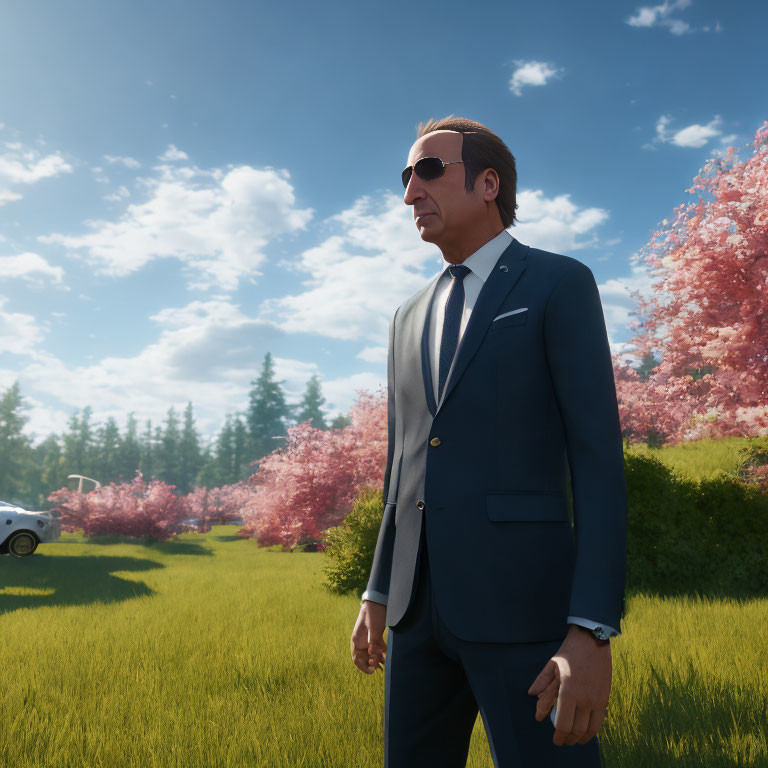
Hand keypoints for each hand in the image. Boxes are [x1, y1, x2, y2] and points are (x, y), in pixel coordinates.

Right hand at [350, 600, 387, 673]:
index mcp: (356, 640)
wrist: (379, 601)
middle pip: (365, 659)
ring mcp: (370, 640)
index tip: (371, 669)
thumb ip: (373, 639)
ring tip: (385, 660)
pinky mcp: (378, 638)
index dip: (362, 667)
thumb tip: (373, 652)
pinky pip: (380, 650)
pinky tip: (389, 655)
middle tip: (378, 664)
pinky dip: (384, 653)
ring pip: (373, 656)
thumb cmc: (373, 612)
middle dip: (371, 664)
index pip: (356, 658)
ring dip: (378, 660)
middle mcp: (362, 642)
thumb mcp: (373, 626)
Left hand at [527, 624, 611, 745]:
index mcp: (567, 691)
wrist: (592, 641)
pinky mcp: (605, 698)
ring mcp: (596, 700)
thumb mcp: (552, 665)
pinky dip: (593, 731)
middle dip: (568, 739)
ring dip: (580, 738)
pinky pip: (600, 722)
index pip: (562, 724)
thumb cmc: (569, 652)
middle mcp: (584, 699)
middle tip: (562, 740)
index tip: (555, 740)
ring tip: (573, 739)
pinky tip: (586, 732)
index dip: (558, 736)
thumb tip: (532, 697)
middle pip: (576, 730)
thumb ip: (542, 683)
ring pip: (589, 730)